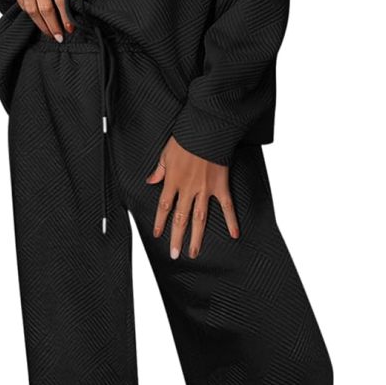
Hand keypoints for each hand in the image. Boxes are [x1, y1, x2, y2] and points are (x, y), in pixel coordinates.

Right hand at [7, 0, 74, 40]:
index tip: (70, 29)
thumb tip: (78, 6)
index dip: (65, 16)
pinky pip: (24, 6)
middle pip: (45, 8)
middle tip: (59, 38)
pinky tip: (39, 23)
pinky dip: (32, 16)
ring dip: (42, 26)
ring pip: (32, 10)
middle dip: (53, 26)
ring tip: (50, 34)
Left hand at [146, 136, 239, 258]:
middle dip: (176, 238)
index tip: (158, 235)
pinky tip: (234, 234)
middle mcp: (188, 189)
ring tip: (194, 252)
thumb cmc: (186, 138)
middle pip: (181, 219)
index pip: (164, 207)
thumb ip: (159, 170)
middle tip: (174, 254)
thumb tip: (150, 181)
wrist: (207, 130)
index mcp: (173, 181)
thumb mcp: (166, 153)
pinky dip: (231, 221)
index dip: (160, 222)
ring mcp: (205, 190)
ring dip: (196, 237)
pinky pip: (227, 206)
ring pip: (200, 218)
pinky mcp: (221, 186)